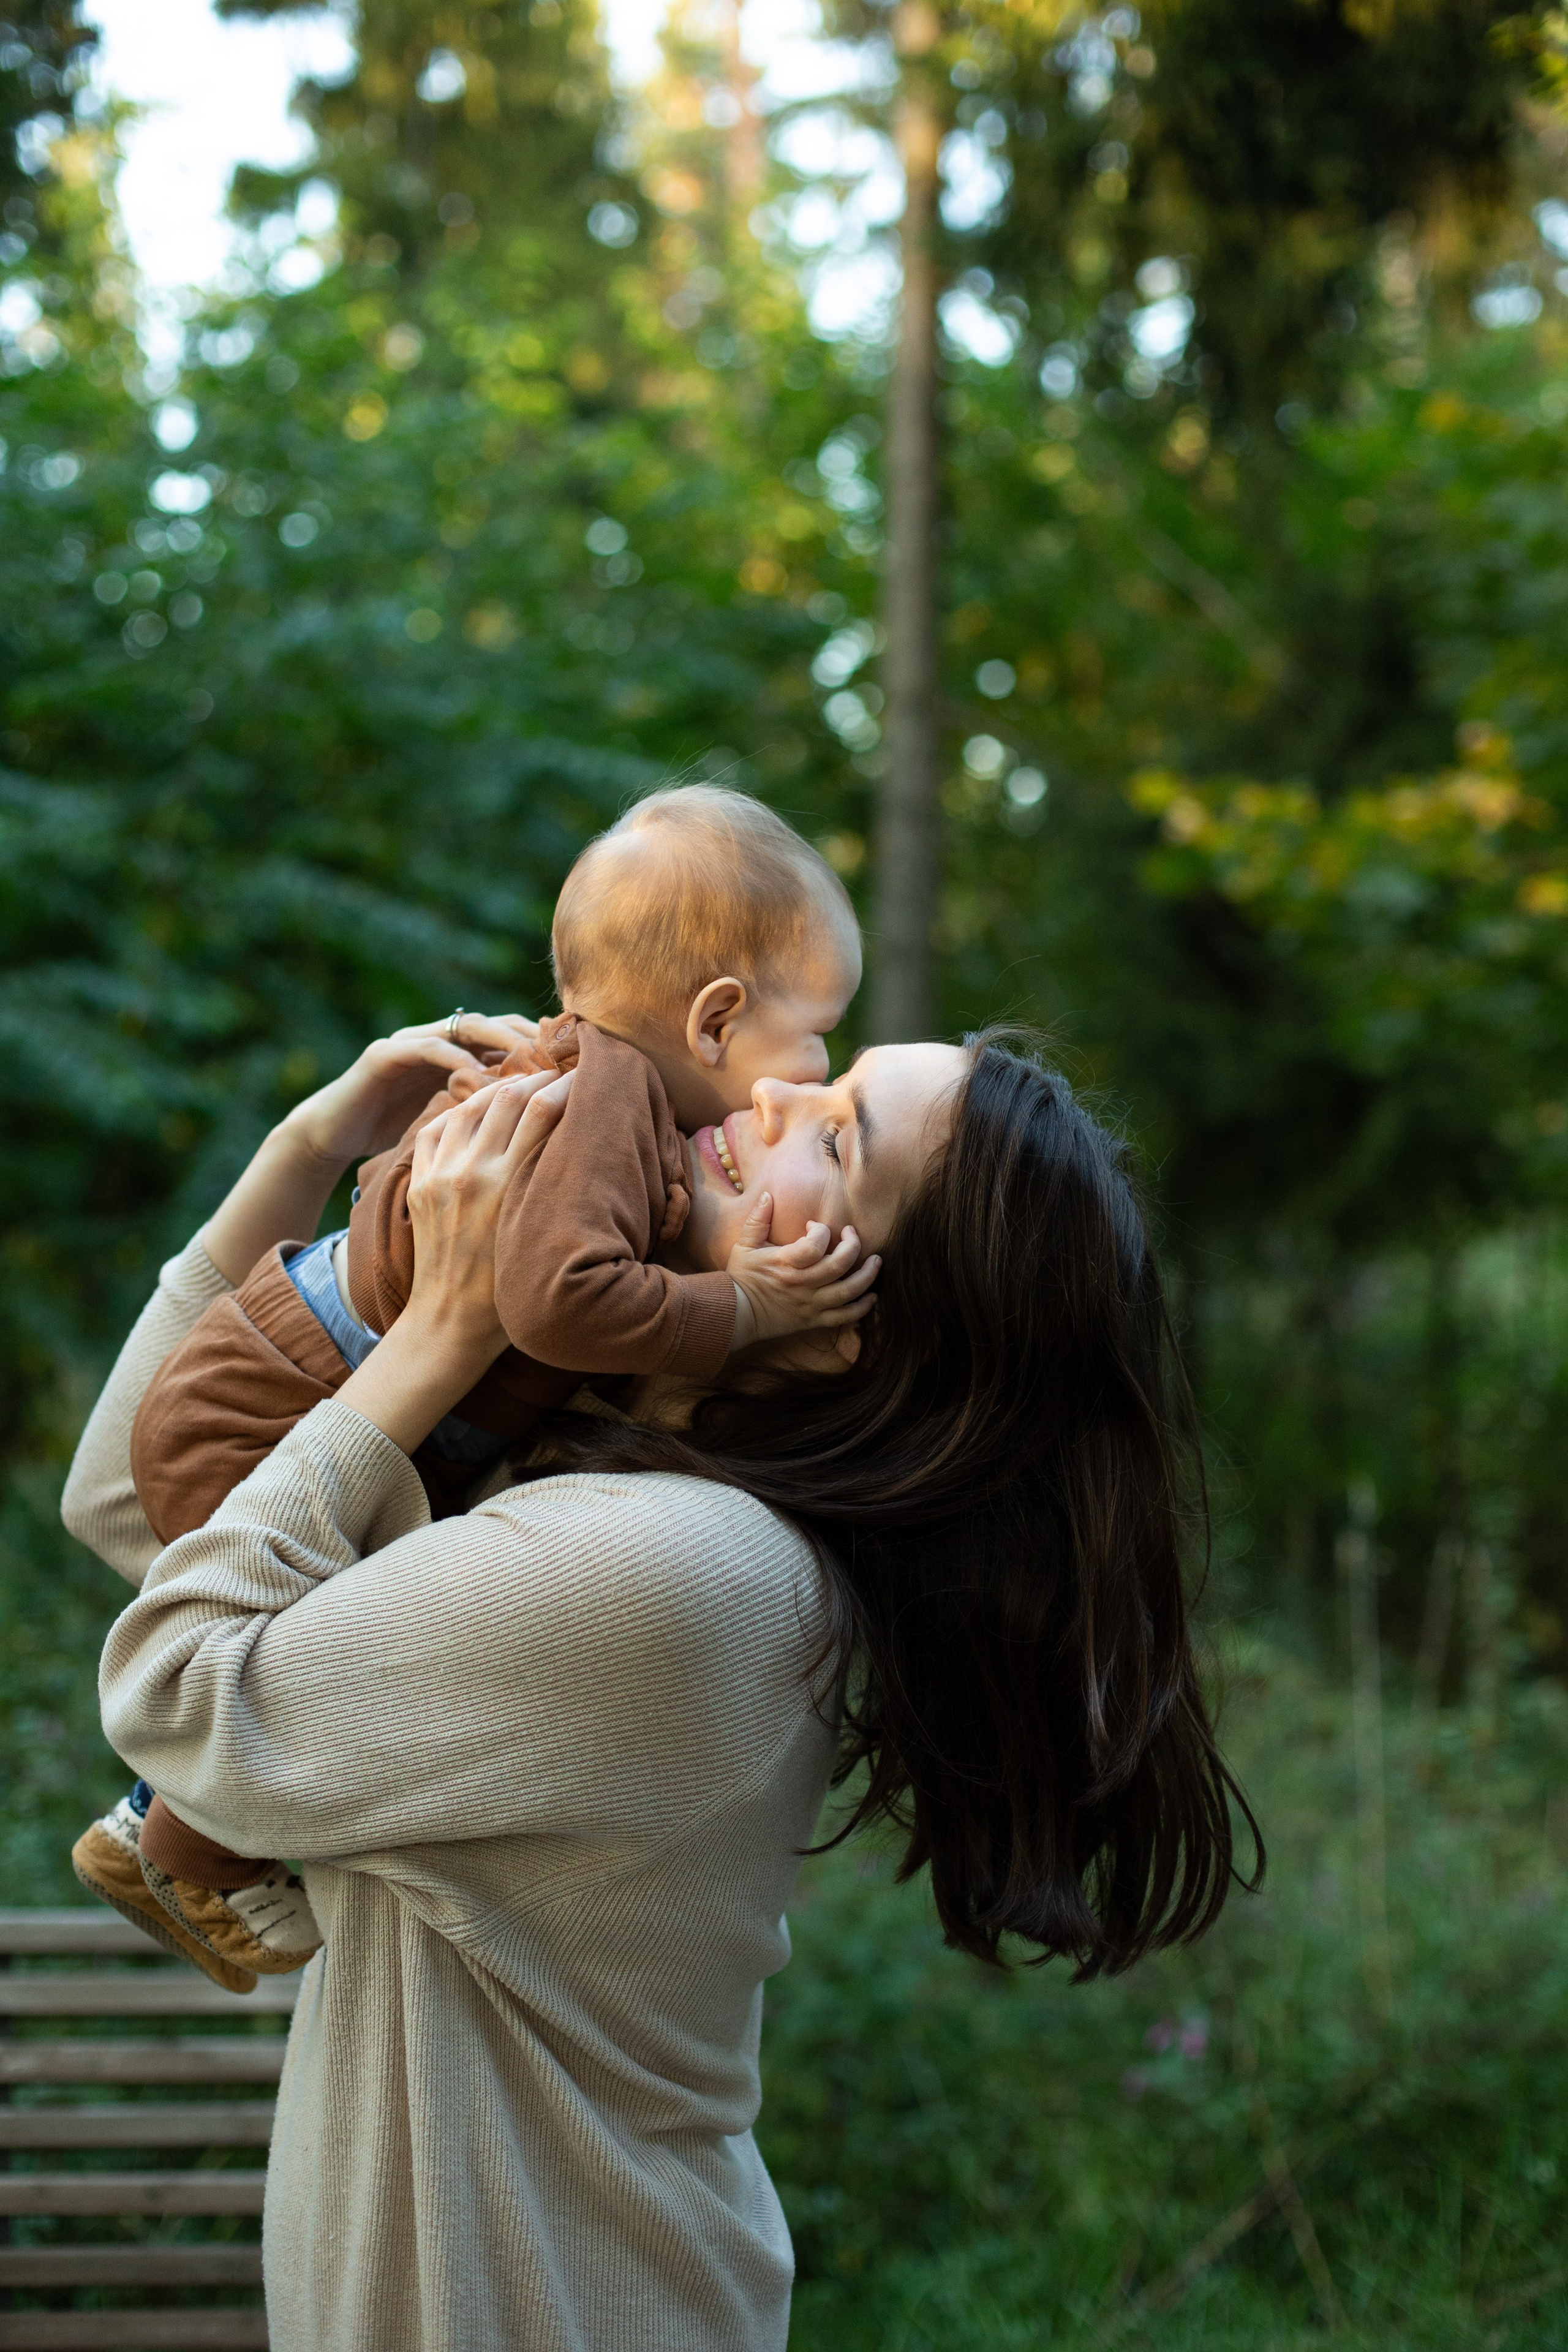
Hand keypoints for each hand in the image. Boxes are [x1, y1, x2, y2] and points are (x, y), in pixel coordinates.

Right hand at [280, 1013, 542, 1171]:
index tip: (575, 1063)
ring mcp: (411, 1041)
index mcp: (460, 1053)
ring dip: (499, 1040)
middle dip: (529, 1036)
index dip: (542, 1046)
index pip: (511, 1038)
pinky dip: (453, 1058)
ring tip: (529, 1059)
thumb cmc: (396, 1131)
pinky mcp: (385, 1053)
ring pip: (465, 1027)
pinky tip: (476, 1074)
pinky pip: (426, 1047)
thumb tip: (541, 1124)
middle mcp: (439, 1039)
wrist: (334, 1134)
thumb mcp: (451, 1121)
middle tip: (560, 1055)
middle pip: (496, 1024)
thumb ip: (485, 1109)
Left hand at [333, 1067, 572, 1454]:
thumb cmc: (511, 1291)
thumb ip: (557, 1189)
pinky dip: (460, 1110)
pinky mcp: (420, 1182)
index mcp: (508, 1186)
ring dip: (499, 1087)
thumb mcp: (542, 1234)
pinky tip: (478, 1109)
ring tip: (522, 1084)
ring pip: (471, 1105)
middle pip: (508, 1097)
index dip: (566, 1085)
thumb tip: (584, 1147)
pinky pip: (438, 1126)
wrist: (450, 1322)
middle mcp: (472, 1173)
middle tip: (557, 1073)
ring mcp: (440, 1175)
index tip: (584, 1078)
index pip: (542, 1110)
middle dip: (536, 1078)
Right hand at [726, 1196, 879, 1356]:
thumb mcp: (744, 1245)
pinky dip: (862, 1308)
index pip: (815, 1244)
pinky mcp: (814, 1320)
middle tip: (853, 1235)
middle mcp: (802, 1284)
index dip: (821, 1230)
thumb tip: (767, 1195)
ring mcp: (810, 1303)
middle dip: (853, 1246)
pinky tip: (871, 1296)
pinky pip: (844, 1317)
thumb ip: (758, 1219)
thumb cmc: (741, 1277)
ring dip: (867, 1275)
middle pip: (839, 1265)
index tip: (815, 1226)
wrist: (736, 1313)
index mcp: (785, 1263)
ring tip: (876, 1261)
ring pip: (848, 1291)